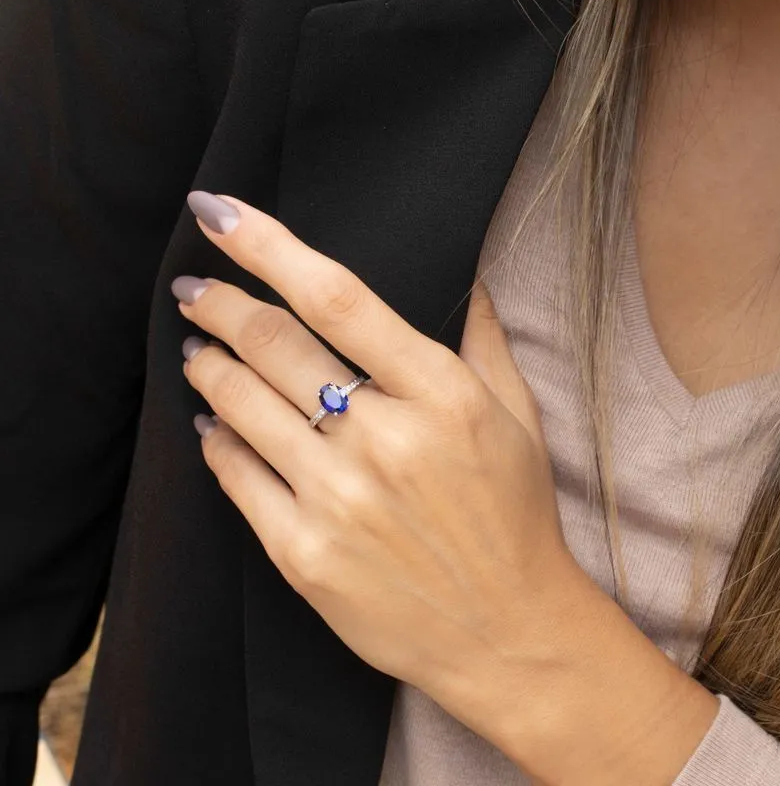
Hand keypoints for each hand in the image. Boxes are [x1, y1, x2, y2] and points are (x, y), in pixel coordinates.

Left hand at [172, 193, 576, 721]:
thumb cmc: (515, 518)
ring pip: (240, 406)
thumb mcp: (517, 418)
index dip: (266, 246)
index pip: (335, 297)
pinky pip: (235, 476)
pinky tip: (213, 426)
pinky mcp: (303, 556)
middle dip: (218, 304)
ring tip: (197, 351)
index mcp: (440, 395)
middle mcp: (383, 440)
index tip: (217, 215)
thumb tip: (464, 271)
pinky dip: (215, 440)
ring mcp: (337, 501)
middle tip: (193, 290)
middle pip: (273, 344)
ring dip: (208, 367)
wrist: (507, 632)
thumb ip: (482, 338)